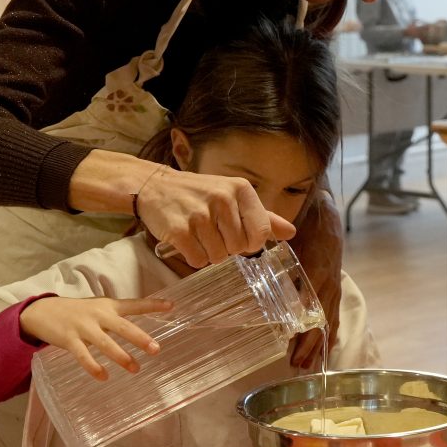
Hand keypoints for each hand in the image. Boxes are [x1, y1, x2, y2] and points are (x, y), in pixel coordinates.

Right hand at [19, 295, 173, 379]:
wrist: (42, 311)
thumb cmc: (76, 312)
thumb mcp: (98, 308)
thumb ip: (116, 317)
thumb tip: (140, 332)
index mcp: (108, 305)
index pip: (134, 304)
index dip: (152, 305)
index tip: (171, 306)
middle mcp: (98, 315)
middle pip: (123, 327)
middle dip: (140, 338)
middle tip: (156, 349)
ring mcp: (83, 327)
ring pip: (105, 343)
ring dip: (121, 356)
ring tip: (135, 369)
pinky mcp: (69, 339)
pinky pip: (83, 356)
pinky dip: (93, 367)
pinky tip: (104, 377)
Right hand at [135, 167, 295, 269]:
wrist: (155, 186)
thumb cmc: (199, 193)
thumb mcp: (233, 196)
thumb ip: (263, 216)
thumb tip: (291, 232)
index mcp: (240, 190)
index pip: (261, 233)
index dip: (251, 243)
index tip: (239, 238)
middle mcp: (222, 199)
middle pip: (239, 249)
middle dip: (227, 247)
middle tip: (212, 232)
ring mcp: (199, 215)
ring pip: (218, 257)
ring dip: (208, 253)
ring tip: (198, 234)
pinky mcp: (179, 230)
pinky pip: (197, 260)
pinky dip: (193, 257)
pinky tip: (186, 240)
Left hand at [287, 190, 341, 366]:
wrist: (324, 209)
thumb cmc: (305, 222)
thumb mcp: (289, 239)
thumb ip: (276, 256)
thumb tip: (252, 266)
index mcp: (317, 273)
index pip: (312, 311)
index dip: (304, 333)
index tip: (292, 350)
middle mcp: (328, 284)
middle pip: (321, 323)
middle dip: (310, 347)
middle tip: (297, 366)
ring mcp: (334, 286)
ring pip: (329, 322)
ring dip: (319, 345)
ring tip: (308, 365)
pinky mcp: (334, 286)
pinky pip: (334, 314)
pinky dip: (329, 333)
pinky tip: (324, 347)